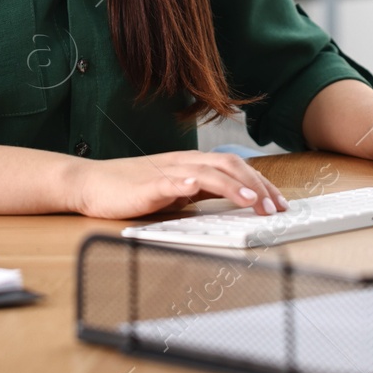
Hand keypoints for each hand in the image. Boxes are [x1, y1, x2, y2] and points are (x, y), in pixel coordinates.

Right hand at [66, 151, 289, 219]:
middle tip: (275, 208)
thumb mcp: (175, 190)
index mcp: (193, 165)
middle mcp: (184, 164)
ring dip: (233, 187)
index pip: (235, 168)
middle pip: (229, 166)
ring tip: (252, 201)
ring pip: (207, 172)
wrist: (92, 183)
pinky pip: (169, 182)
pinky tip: (196, 188)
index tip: (279, 201)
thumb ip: (200, 192)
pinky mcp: (147, 186)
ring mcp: (166, 173)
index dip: (261, 182)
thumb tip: (231, 199)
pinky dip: (185, 184)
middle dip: (257, 186)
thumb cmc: (132, 188)